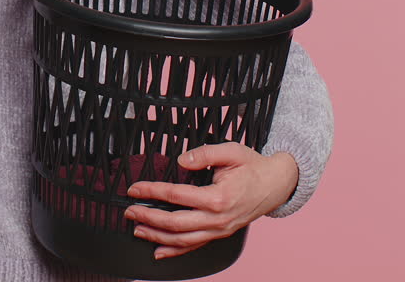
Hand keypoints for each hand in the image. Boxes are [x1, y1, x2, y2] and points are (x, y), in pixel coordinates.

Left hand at [122, 142, 298, 259]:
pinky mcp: (220, 234)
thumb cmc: (252, 166)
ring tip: (137, 230)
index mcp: (218, 197)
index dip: (152, 192)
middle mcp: (217, 218)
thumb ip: (204, 154)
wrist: (276, 184)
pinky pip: (194, 246)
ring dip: (157, 237)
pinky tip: (159, 252)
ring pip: (182, 240)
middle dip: (148, 218)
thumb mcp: (231, 151)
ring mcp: (219, 230)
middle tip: (129, 211)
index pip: (176, 196)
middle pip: (175, 223)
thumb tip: (181, 159)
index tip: (134, 189)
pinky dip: (175, 251)